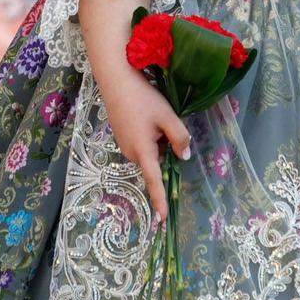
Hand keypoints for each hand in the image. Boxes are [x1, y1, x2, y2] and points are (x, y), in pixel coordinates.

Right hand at [92, 68, 190, 223]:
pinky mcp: (121, 136)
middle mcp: (130, 152)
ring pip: (150, 150)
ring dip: (157, 139)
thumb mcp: (167, 116)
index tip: (163, 219)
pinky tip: (145, 113)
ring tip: (152, 113)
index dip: (160, 200)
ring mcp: (124, 144)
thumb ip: (179, 139)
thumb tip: (184, 157)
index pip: (154, 181)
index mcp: (142, 151)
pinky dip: (149, 134)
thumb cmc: (142, 98)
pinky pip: (142, 143)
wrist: (115, 79)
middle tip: (163, 120)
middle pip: (156, 161)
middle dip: (165, 148)